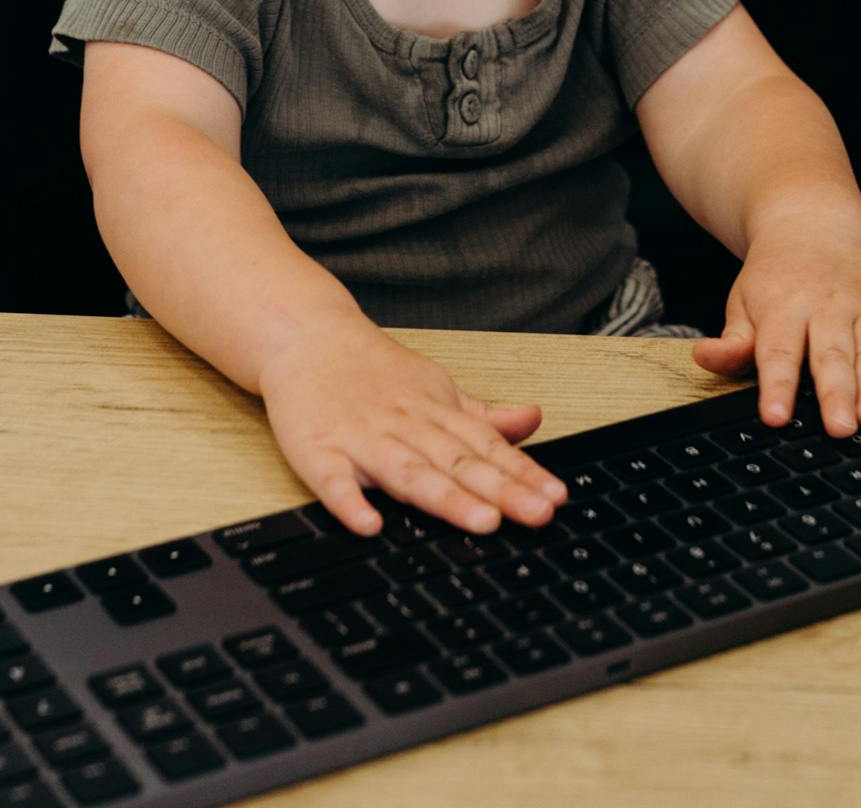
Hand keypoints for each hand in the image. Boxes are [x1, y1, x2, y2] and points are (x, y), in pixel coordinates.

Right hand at [256, 317, 569, 536]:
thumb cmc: (371, 370)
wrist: (305, 335)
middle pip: (458, 462)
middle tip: (538, 514)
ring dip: (445, 498)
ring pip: (408, 472)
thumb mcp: (434, 385)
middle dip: (500, 490)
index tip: (555, 497)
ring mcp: (361, 438)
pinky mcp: (316, 451)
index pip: (487, 446)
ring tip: (482, 521)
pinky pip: (332, 480)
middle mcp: (404, 425)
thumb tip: (533, 420)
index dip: (523, 473)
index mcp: (434, 411)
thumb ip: (481, 414)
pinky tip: (369, 525)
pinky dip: (349, 502)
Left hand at [690, 217, 860, 432]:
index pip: (779, 351)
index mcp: (783, 306)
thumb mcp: (742, 302)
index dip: (777, 386)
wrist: (813, 228)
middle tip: (839, 428)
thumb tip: (705, 358)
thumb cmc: (774, 279)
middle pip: (831, 354)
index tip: (776, 416)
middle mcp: (826, 306)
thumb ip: (732, 340)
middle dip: (836, 393)